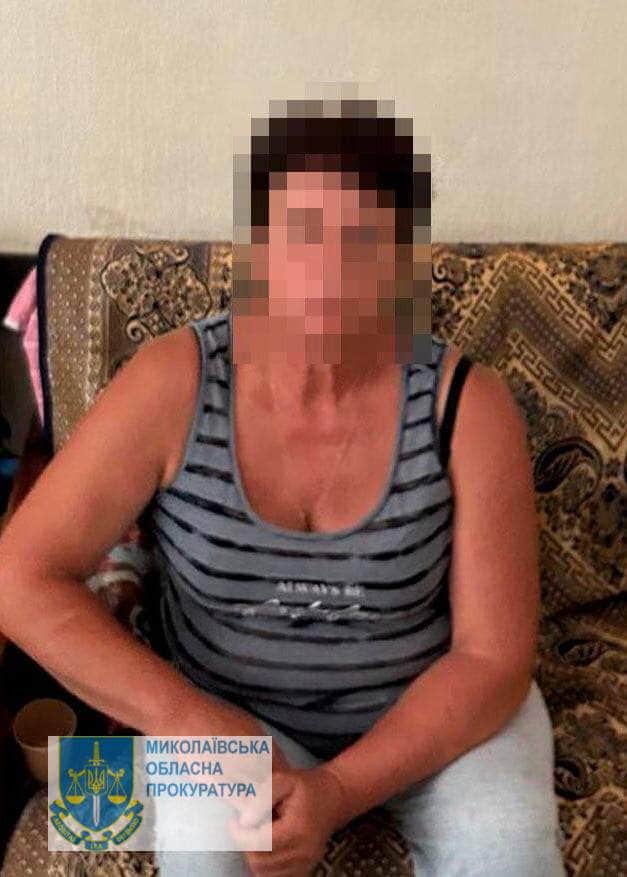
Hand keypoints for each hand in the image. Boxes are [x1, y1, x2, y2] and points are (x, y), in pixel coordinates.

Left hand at [228, 764, 348, 876]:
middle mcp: (303, 852)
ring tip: (255, 835)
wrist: (332, 798)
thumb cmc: (305, 787)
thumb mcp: (283, 780)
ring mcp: (305, 864)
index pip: (260, 843)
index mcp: (297, 829)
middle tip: (243, 827)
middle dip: (245, 845)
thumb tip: (244, 821)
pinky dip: (264, 865)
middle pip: (259, 861)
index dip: (240, 835)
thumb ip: (262, 798)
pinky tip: (265, 846)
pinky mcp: (304, 870)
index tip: (233, 821)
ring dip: (253, 856)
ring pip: (264, 873)